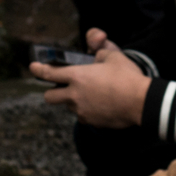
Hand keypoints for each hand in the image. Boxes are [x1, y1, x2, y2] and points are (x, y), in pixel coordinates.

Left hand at [28, 28, 150, 128]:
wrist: (141, 102)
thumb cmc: (127, 77)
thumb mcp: (113, 56)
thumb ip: (99, 53)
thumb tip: (95, 57)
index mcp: (77, 76)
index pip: (49, 73)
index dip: (38, 69)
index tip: (33, 67)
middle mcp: (75, 95)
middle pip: (49, 96)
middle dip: (52, 91)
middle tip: (62, 86)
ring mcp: (82, 111)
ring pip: (68, 106)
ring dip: (73, 101)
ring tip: (92, 94)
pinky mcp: (91, 122)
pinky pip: (83, 116)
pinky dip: (87, 110)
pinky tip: (101, 104)